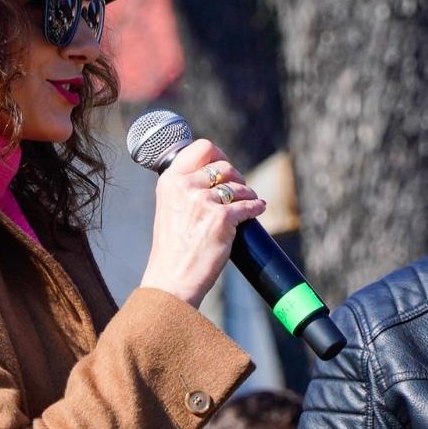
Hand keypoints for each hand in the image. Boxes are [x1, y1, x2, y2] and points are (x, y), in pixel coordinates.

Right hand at [138, 139, 265, 308]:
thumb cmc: (172, 250)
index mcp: (169, 181)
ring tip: (249, 200)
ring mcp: (204, 202)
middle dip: (236, 176)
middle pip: (224, 165)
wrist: (171, 279)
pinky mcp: (222, 219)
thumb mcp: (169, 209)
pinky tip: (258, 209)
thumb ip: (184, 190)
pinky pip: (248, 206)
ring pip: (239, 186)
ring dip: (248, 193)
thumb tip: (213, 176)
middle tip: (239, 188)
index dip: (218, 154)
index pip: (200, 148)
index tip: (224, 164)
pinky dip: (256, 207)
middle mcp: (185, 187)